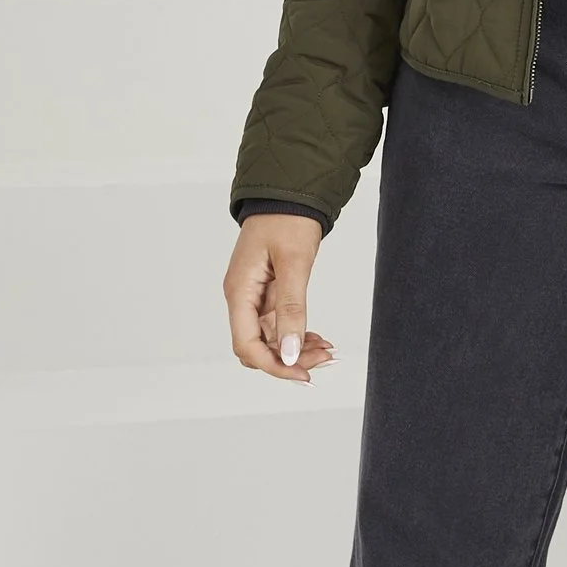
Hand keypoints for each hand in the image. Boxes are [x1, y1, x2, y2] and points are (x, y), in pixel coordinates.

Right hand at [226, 211, 333, 380]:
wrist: (289, 192)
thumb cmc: (287, 220)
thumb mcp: (293, 264)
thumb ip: (291, 309)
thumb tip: (289, 352)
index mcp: (239, 292)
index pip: (246, 346)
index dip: (274, 366)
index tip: (303, 374)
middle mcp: (242, 298)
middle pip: (258, 347)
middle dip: (288, 360)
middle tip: (324, 359)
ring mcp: (254, 296)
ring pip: (271, 339)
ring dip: (296, 349)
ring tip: (327, 350)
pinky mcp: (267, 292)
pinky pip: (279, 325)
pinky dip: (298, 333)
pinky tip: (318, 337)